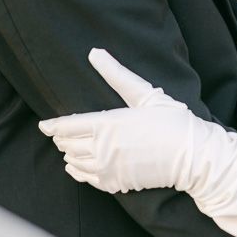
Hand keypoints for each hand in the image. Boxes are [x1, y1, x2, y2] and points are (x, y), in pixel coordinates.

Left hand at [38, 49, 194, 193]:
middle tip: (62, 132)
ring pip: (74, 162)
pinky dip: (77, 171)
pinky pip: (86, 179)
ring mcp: (107, 169)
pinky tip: (77, 166)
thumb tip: (95, 53)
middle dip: (62, 137)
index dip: (52, 126)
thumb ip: (117, 74)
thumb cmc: (172, 122)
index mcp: (107, 124)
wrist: (192, 157)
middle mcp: (102, 149)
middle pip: (67, 144)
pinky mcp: (115, 184)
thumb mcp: (145, 94)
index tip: (44, 125)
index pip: (67, 126)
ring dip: (70, 153)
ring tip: (71, 146)